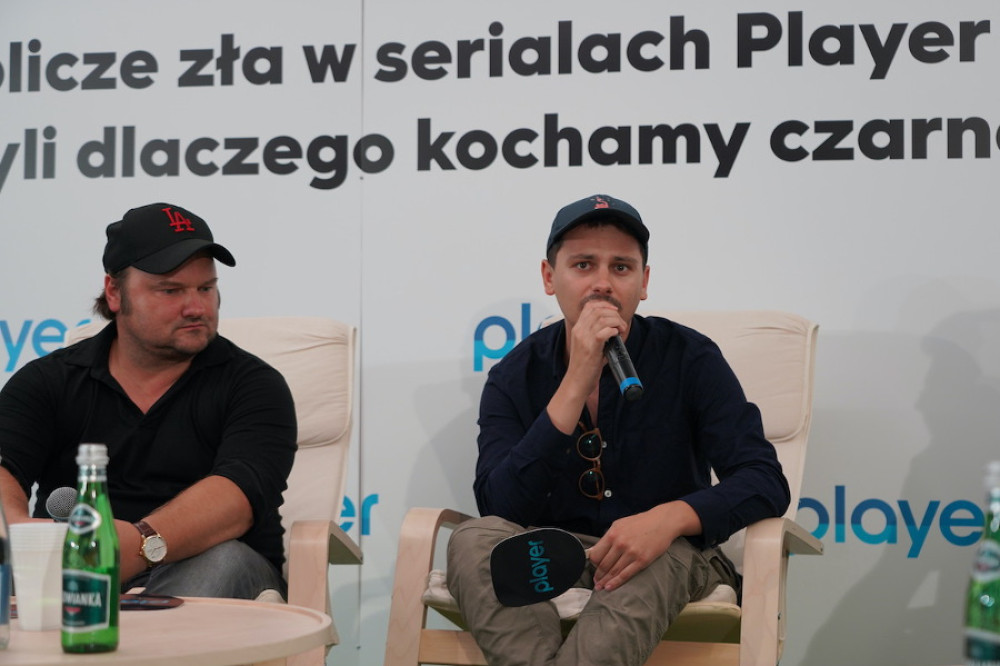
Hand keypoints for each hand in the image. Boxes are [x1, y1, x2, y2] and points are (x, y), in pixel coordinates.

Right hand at [546, 299, 626, 433]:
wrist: (576, 382)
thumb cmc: (584, 366)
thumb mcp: (588, 345)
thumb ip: (598, 335)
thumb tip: (615, 329)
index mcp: (577, 328)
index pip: (589, 306)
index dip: (604, 304)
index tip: (614, 311)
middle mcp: (579, 331)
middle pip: (598, 310)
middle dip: (614, 313)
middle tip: (621, 324)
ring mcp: (584, 338)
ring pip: (603, 318)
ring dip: (617, 322)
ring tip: (621, 330)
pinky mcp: (591, 347)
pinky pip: (605, 331)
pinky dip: (614, 331)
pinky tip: (617, 336)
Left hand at [587, 501, 700, 591]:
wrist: (663, 522)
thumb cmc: (641, 522)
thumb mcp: (621, 524)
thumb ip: (610, 536)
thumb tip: (599, 550)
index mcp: (613, 533)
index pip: (596, 553)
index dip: (593, 564)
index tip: (592, 568)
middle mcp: (620, 543)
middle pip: (603, 564)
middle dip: (598, 575)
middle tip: (595, 581)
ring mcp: (631, 553)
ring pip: (613, 571)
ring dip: (605, 581)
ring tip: (600, 587)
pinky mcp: (642, 560)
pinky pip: (626, 575)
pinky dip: (616, 583)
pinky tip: (610, 587)